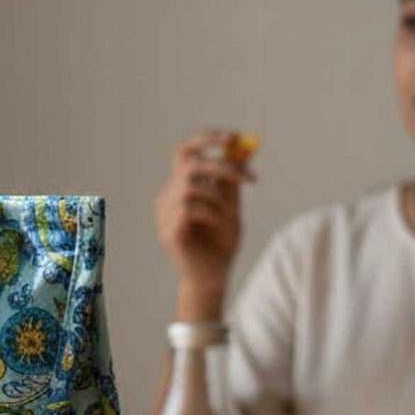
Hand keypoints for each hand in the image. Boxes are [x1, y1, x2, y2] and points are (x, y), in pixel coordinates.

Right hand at [154, 129, 255, 313]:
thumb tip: (243, 149)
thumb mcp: (230, 206)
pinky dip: (210, 213)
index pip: (185, 152)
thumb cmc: (220, 243)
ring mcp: (164, 215)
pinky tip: (217, 225)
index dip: (205, 139)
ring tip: (228, 214)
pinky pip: (188, 209)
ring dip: (217, 197)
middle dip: (223, 166)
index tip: (232, 137)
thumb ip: (232, 180)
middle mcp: (168, 197)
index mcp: (180, 187)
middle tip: (250, 177)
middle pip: (189, 164)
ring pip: (189, 186)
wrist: (214, 277)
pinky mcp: (168, 232)